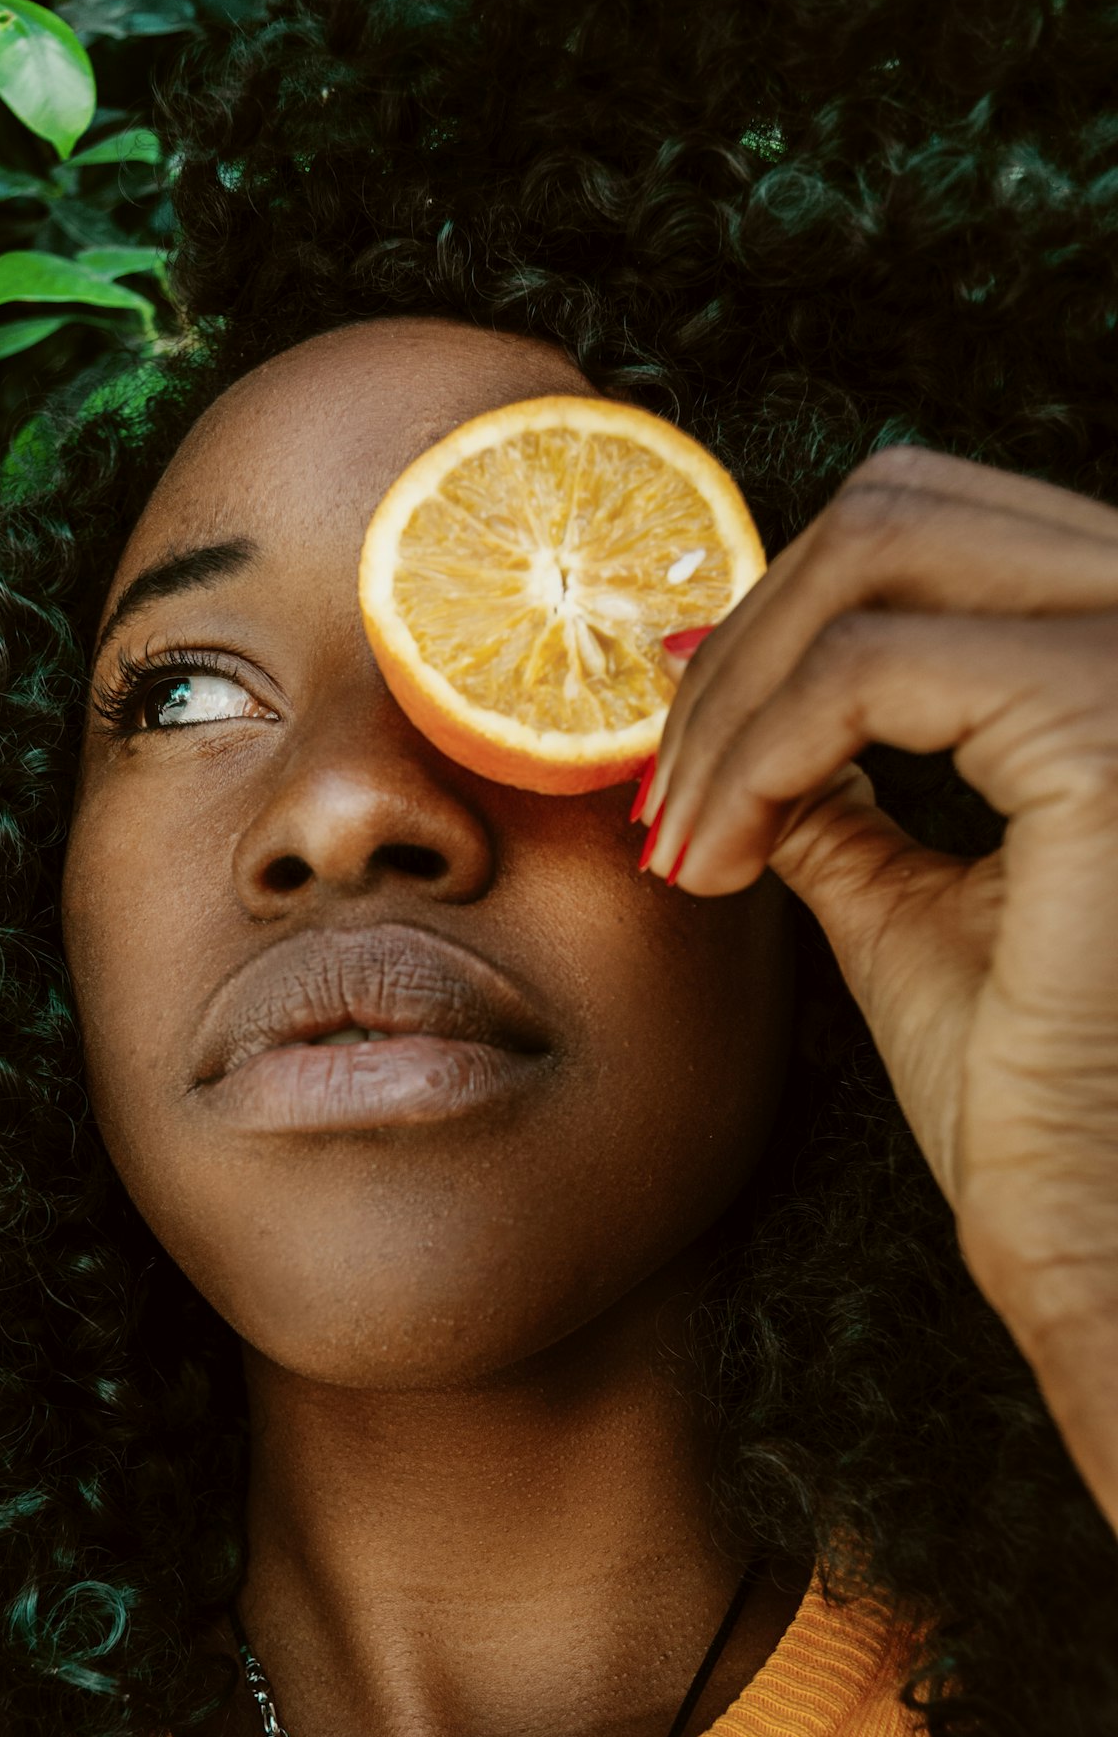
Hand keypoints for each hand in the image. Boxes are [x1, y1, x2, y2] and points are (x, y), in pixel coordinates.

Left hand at [641, 446, 1117, 1528]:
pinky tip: (714, 860)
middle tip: (663, 795)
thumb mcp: (909, 894)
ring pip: (872, 553)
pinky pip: (865, 670)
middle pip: (899, 504)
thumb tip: (712, 672)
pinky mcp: (1108, 729)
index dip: (777, 617)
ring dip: (732, 699)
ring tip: (684, 837)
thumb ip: (838, 780)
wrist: (1101, 1232)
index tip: (680, 753)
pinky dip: (753, 753)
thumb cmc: (1037, 1096)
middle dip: (740, 644)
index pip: (933, 522)